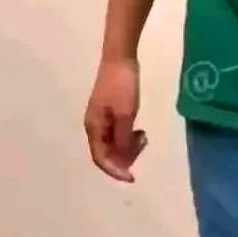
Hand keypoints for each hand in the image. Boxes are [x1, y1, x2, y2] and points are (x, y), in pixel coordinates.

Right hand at [84, 57, 146, 181]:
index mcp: (94, 127)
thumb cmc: (121, 87)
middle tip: (143, 144)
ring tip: (143, 136)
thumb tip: (122, 162)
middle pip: (107, 152)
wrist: (120, 58)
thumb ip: (123, 141)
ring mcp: (101, 118)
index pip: (101, 158)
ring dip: (128, 146)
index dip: (115, 170)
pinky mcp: (109, 111)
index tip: (133, 177)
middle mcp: (94, 125)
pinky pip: (116, 132)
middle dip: (125, 155)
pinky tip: (139, 130)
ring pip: (113, 143)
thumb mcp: (125, 116)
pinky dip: (128, 136)